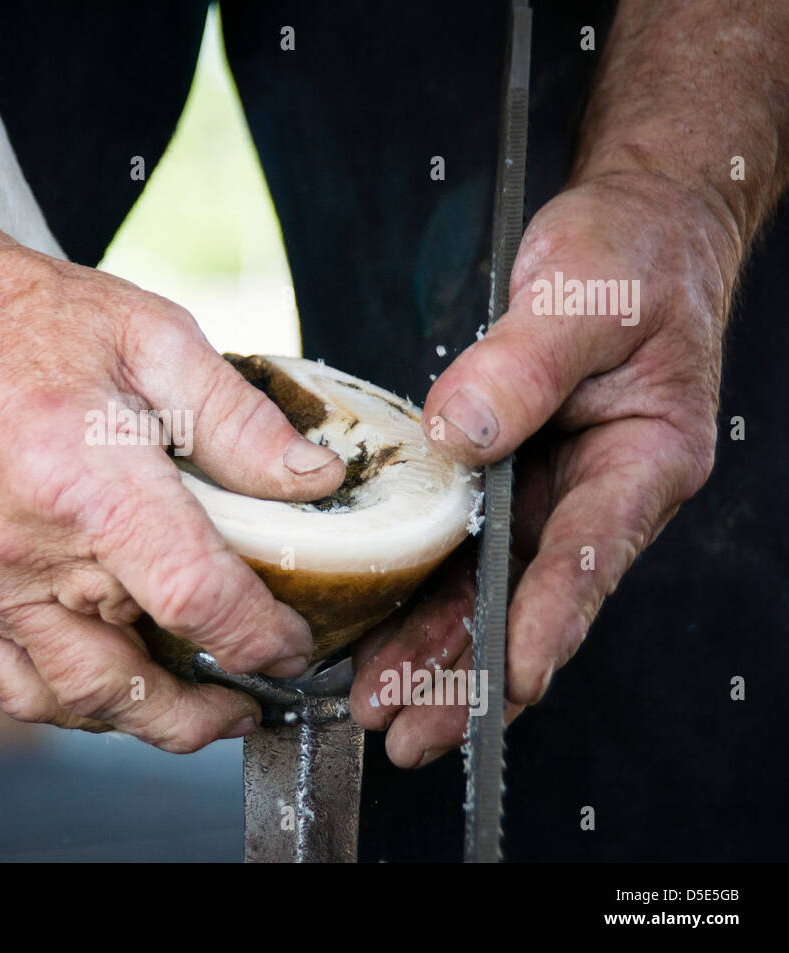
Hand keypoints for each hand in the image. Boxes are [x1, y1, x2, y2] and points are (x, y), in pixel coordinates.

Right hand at [0, 228, 346, 752]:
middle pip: (134, 682)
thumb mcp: (151, 336)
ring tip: (196, 711)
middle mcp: (27, 553)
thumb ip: (238, 420)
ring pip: (74, 701)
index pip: (194, 598)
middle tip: (253, 700)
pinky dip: (76, 704)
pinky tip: (117, 684)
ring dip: (145, 724)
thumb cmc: (24, 319)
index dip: (259, 638)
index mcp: (88, 483)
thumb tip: (313, 480)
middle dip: (208, 710)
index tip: (292, 645)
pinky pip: (17, 685)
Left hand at [347, 171, 738, 765]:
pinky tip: (376, 643)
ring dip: (433, 660)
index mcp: (640, 464)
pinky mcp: (505, 488)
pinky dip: (420, 605)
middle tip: (406, 731)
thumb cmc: (630, 257)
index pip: (589, 557)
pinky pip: (459, 560)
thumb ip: (523, 366)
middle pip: (528, 606)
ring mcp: (546, 499)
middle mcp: (593, 497)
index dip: (548, 621)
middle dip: (467, 677)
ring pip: (486, 599)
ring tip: (377, 710)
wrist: (631, 231)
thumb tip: (458, 436)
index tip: (510, 674)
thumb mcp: (582, 298)